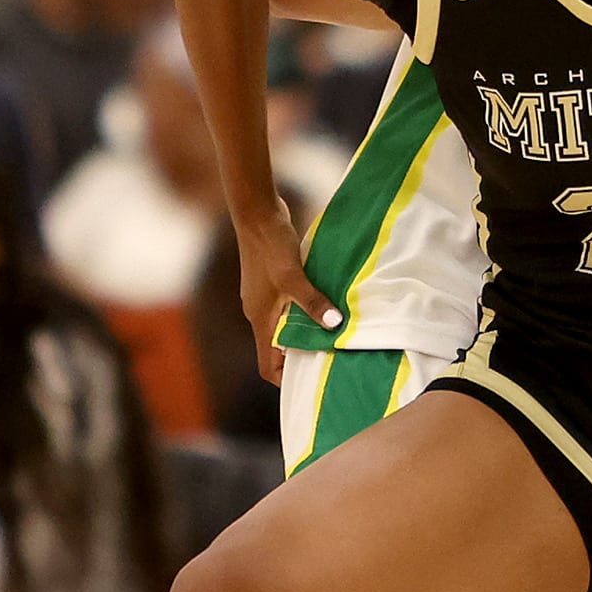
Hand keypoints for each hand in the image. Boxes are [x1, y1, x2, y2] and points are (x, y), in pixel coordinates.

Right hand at [236, 204, 338, 387]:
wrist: (256, 212)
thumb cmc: (270, 244)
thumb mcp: (293, 275)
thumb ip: (312, 301)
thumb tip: (334, 325)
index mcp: (260, 319)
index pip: (267, 365)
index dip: (286, 378)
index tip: (310, 379)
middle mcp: (259, 313)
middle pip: (277, 349)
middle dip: (301, 357)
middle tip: (332, 358)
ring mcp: (265, 297)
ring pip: (285, 327)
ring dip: (306, 332)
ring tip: (334, 334)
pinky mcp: (272, 282)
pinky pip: (288, 307)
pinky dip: (305, 312)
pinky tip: (325, 305)